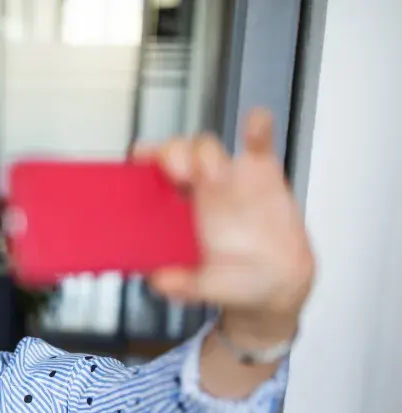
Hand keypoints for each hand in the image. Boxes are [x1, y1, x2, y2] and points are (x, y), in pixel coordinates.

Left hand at [137, 108, 314, 340]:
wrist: (278, 284)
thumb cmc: (234, 281)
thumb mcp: (206, 287)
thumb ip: (184, 285)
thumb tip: (159, 282)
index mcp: (175, 211)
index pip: (150, 177)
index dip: (142, 166)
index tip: (137, 163)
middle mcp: (197, 190)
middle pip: (175, 154)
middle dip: (171, 154)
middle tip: (176, 171)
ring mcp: (228, 178)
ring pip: (207, 147)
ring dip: (205, 153)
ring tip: (212, 173)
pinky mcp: (262, 173)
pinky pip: (258, 143)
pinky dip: (258, 128)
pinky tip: (256, 122)